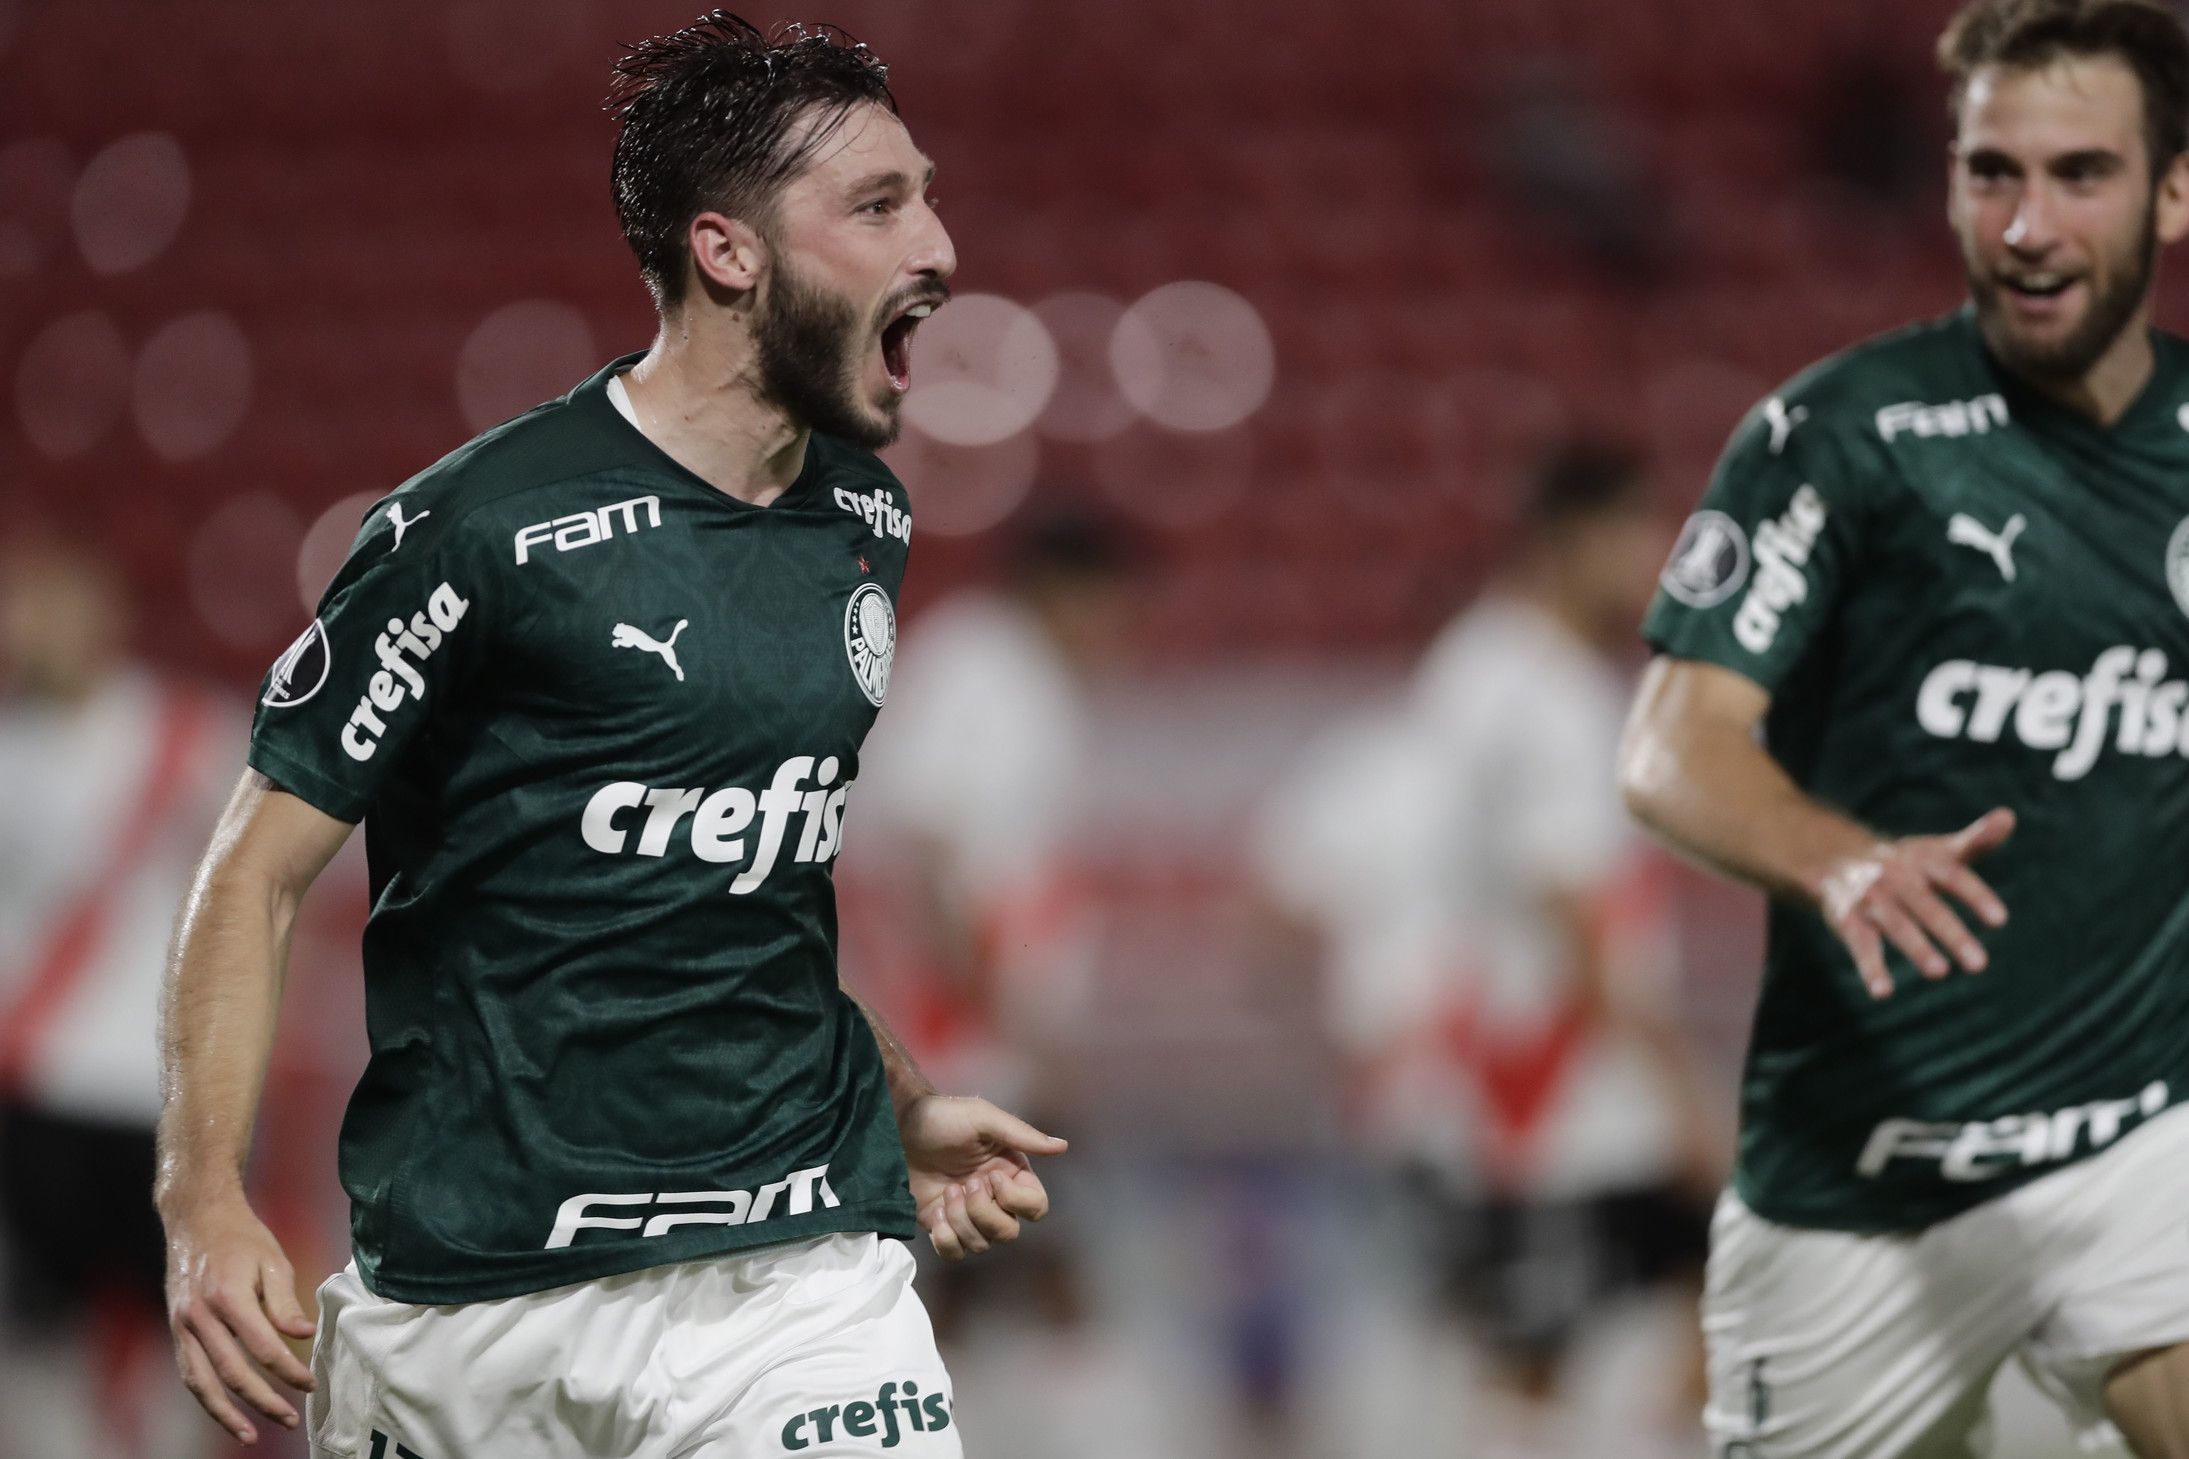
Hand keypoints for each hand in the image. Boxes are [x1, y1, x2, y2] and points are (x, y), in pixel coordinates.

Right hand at [161, 1190, 316, 1443]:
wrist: (196, 1217)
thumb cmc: (242, 1236)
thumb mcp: (273, 1259)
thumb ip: (285, 1302)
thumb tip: (302, 1336)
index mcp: (228, 1297)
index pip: (263, 1348)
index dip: (288, 1372)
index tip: (310, 1384)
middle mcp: (199, 1316)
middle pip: (232, 1372)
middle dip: (262, 1401)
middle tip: (290, 1419)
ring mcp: (182, 1324)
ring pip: (201, 1382)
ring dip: (225, 1413)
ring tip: (250, 1435)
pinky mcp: (175, 1329)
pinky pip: (188, 1371)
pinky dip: (206, 1395)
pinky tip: (225, 1410)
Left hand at [898, 1094, 1066, 1260]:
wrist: (899, 1127)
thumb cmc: (944, 1117)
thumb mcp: (984, 1119)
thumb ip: (1022, 1135)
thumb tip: (1062, 1147)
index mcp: (1011, 1173)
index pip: (1036, 1207)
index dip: (1017, 1200)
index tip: (991, 1177)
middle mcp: (994, 1199)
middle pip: (1009, 1232)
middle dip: (983, 1213)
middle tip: (962, 1185)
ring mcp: (967, 1215)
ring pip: (981, 1244)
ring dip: (961, 1221)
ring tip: (946, 1192)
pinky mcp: (941, 1225)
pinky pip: (955, 1252)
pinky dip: (945, 1238)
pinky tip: (935, 1212)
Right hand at [1816, 808, 2013, 999]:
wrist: (1834, 858)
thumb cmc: (1903, 862)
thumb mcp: (1938, 850)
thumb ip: (1977, 840)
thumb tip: (2010, 815)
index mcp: (1922, 860)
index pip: (1952, 876)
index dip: (1975, 896)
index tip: (2000, 920)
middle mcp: (1895, 878)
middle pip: (1926, 905)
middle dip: (1951, 933)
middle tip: (1979, 964)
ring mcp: (1870, 900)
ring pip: (1895, 925)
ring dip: (1916, 947)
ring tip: (1940, 972)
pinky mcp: (1847, 920)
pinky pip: (1860, 945)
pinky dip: (1870, 969)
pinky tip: (1883, 993)